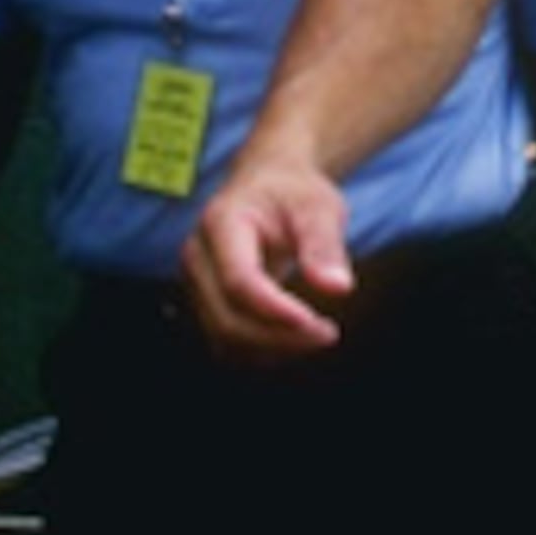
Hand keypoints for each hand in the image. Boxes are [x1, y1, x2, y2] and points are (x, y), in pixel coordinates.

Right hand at [176, 158, 357, 360]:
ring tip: (316, 336)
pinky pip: (225, 340)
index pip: (239, 281)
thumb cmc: (293, 192)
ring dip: (271, 348)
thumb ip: (325, 245)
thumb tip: (339, 288)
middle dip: (278, 336)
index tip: (315, 324)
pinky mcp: (206, 301)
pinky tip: (294, 338)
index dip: (275, 310)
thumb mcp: (318, 206)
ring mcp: (197, 282)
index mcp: (221, 223)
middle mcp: (198, 256)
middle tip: (328, 335)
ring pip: (223, 336)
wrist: (267, 184)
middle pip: (226, 317)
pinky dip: (260, 349)